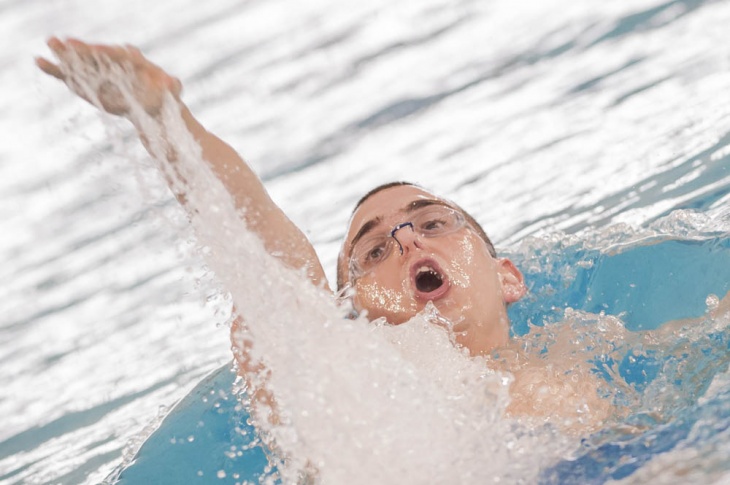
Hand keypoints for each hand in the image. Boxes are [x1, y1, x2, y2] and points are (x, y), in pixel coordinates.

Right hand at [36, 37, 181, 118]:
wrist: (153, 106)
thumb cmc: (165, 96)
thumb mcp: (172, 91)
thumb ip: (172, 86)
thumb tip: (174, 83)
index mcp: (132, 60)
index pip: (118, 54)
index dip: (108, 53)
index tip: (98, 50)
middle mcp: (113, 62)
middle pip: (96, 53)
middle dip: (82, 49)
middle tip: (66, 41)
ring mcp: (99, 72)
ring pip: (80, 62)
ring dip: (64, 54)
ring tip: (49, 42)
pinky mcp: (89, 84)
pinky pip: (70, 75)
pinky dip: (55, 70)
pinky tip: (39, 61)